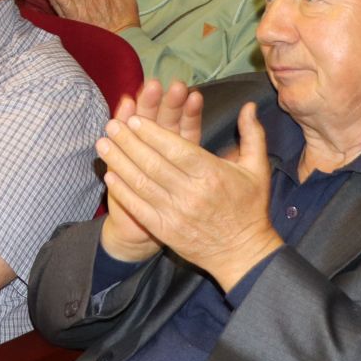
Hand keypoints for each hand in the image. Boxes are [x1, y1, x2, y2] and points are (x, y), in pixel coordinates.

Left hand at [96, 99, 280, 288]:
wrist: (243, 254)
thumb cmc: (250, 208)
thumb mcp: (257, 170)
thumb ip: (253, 135)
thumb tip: (249, 105)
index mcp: (212, 175)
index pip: (176, 150)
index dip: (153, 134)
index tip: (134, 119)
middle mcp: (191, 193)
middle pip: (153, 163)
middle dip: (129, 142)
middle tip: (112, 125)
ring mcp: (176, 213)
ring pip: (142, 183)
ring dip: (119, 162)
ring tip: (103, 143)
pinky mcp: (165, 230)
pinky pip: (139, 207)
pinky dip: (122, 191)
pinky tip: (110, 176)